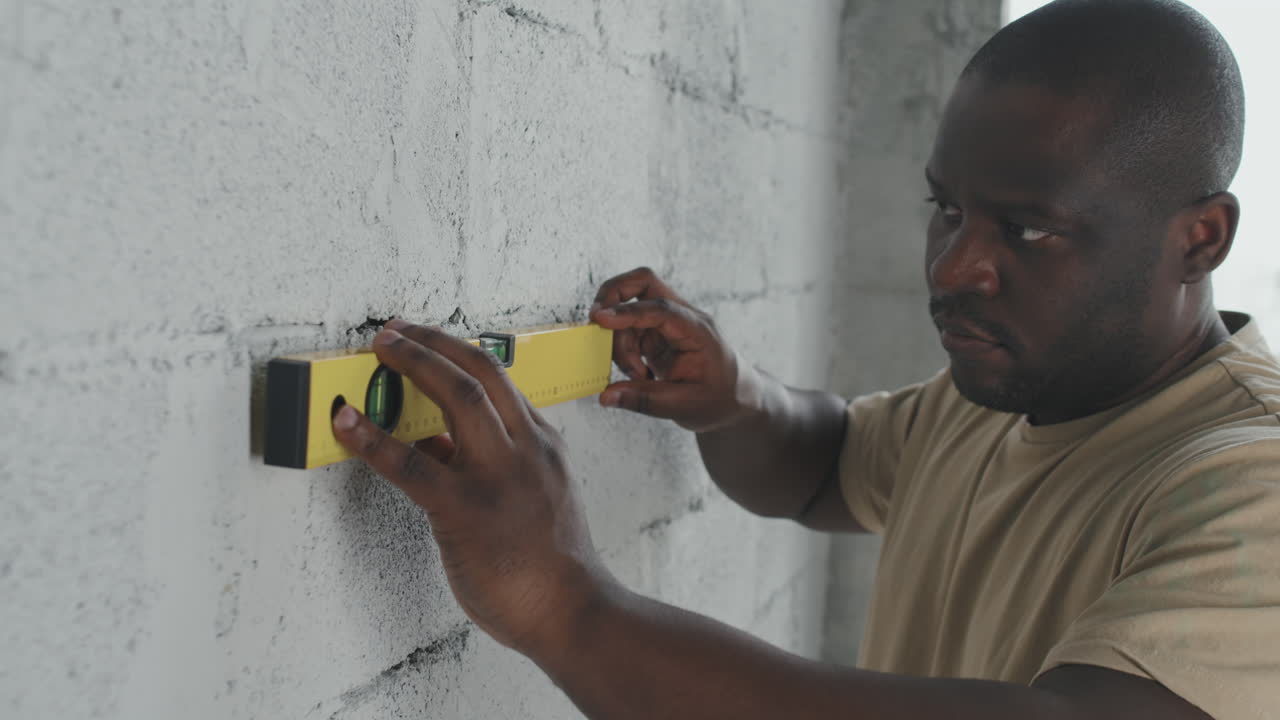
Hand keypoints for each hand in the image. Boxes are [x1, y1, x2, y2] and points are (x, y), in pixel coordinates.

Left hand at [330, 319, 611, 655]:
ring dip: (414, 362)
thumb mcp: (538, 496)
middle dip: (434, 341)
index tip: (429, 341)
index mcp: (544, 445)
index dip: (458, 352)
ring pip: (459, 395)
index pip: (501, 380)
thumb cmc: (552, 565)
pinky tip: (347, 423)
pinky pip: (412, 464)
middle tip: (396, 331)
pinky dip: (373, 438)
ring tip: (381, 348)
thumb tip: (437, 442)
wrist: (572, 612)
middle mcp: (527, 448)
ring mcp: (500, 475)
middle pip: (481, 370)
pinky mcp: (467, 509)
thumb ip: (495, 465)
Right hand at [590, 267, 755, 432]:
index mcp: (697, 329)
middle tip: (598, 324)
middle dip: (614, 296)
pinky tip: (638, 373)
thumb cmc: (720, 399)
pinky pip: (629, 329)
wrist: (735, 399)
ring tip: (637, 375)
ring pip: (630, 310)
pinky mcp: (657, 334)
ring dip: (620, 340)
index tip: (600, 318)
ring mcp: (669, 323)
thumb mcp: (685, 407)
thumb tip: (607, 396)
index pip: (660, 308)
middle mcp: (683, 318)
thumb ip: (644, 399)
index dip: (628, 312)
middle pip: (643, 283)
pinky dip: (624, 348)